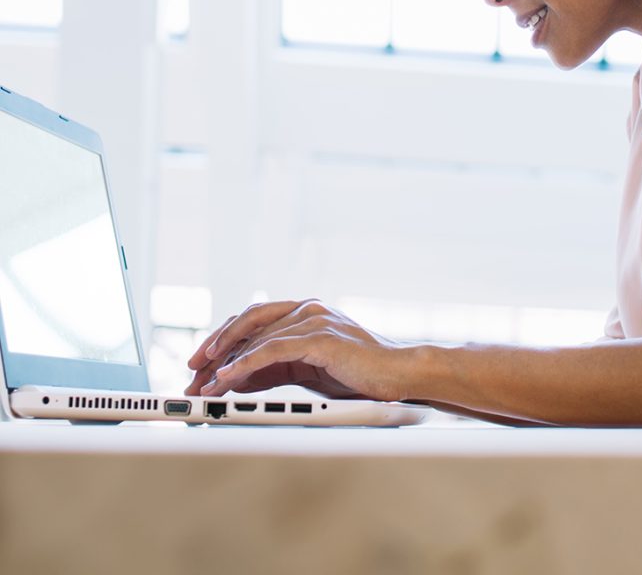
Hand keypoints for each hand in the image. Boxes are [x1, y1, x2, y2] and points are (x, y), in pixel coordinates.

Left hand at [184, 299, 416, 401]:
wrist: (398, 375)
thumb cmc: (359, 375)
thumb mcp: (308, 371)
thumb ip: (276, 368)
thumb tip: (235, 379)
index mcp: (304, 312)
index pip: (253, 320)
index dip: (223, 340)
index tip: (198, 364)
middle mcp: (306, 309)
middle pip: (247, 321)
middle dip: (214, 347)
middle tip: (190, 372)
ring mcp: (313, 319)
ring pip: (256, 336)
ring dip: (224, 362)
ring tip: (204, 385)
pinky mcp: (319, 337)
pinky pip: (272, 349)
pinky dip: (245, 364)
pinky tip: (228, 378)